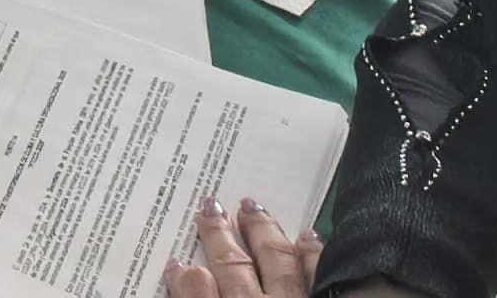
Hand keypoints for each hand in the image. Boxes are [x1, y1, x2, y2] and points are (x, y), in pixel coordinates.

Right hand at [161, 198, 323, 297]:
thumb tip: (186, 281)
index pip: (197, 294)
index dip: (186, 280)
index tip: (177, 263)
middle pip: (233, 269)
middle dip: (220, 237)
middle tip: (211, 208)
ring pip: (276, 263)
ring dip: (262, 233)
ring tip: (251, 207)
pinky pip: (319, 275)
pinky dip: (312, 256)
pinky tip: (306, 237)